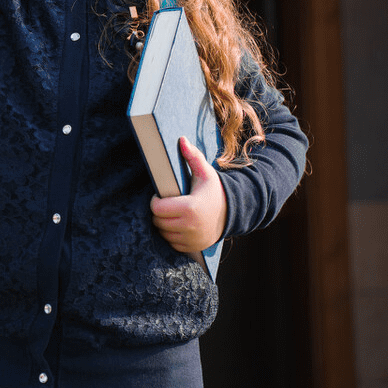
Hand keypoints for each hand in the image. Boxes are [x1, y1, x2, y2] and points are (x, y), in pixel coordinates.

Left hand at [150, 136, 227, 253]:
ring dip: (163, 224)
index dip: (155, 200)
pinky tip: (178, 224)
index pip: (156, 208)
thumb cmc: (214, 191)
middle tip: (166, 204)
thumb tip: (181, 139)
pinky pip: (171, 243)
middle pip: (157, 221)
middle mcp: (189, 226)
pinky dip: (171, 235)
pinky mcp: (192, 248)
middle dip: (158, 212)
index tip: (161, 195)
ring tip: (172, 213)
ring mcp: (191, 239)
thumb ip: (192, 157)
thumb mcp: (205, 173)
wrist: (232, 213)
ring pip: (162, 233)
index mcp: (190, 208)